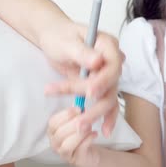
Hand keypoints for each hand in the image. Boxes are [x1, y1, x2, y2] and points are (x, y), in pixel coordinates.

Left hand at [42, 18, 122, 136]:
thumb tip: (97, 61)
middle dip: (96, 103)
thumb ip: (83, 52)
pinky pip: (105, 101)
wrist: (53, 39)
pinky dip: (104, 115)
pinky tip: (105, 130)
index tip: (90, 92)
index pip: (112, 65)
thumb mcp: (67, 42)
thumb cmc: (59, 36)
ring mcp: (107, 74)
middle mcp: (112, 61)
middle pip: (111, 85)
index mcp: (108, 45)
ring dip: (96, 113)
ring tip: (81, 127)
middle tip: (81, 119)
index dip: (103, 80)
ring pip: (108, 97)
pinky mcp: (100, 85)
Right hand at [48, 106, 99, 166]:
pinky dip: (88, 141)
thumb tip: (81, 103)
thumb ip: (76, 112)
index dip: (66, 114)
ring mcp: (63, 153)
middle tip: (86, 118)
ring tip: (90, 127)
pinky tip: (94, 134)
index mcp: (52, 130)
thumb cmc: (80, 133)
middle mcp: (55, 142)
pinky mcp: (75, 160)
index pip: (53, 122)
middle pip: (60, 133)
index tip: (79, 109)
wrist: (88, 152)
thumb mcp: (76, 120)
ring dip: (80, 134)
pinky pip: (80, 151)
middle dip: (74, 124)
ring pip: (67, 145)